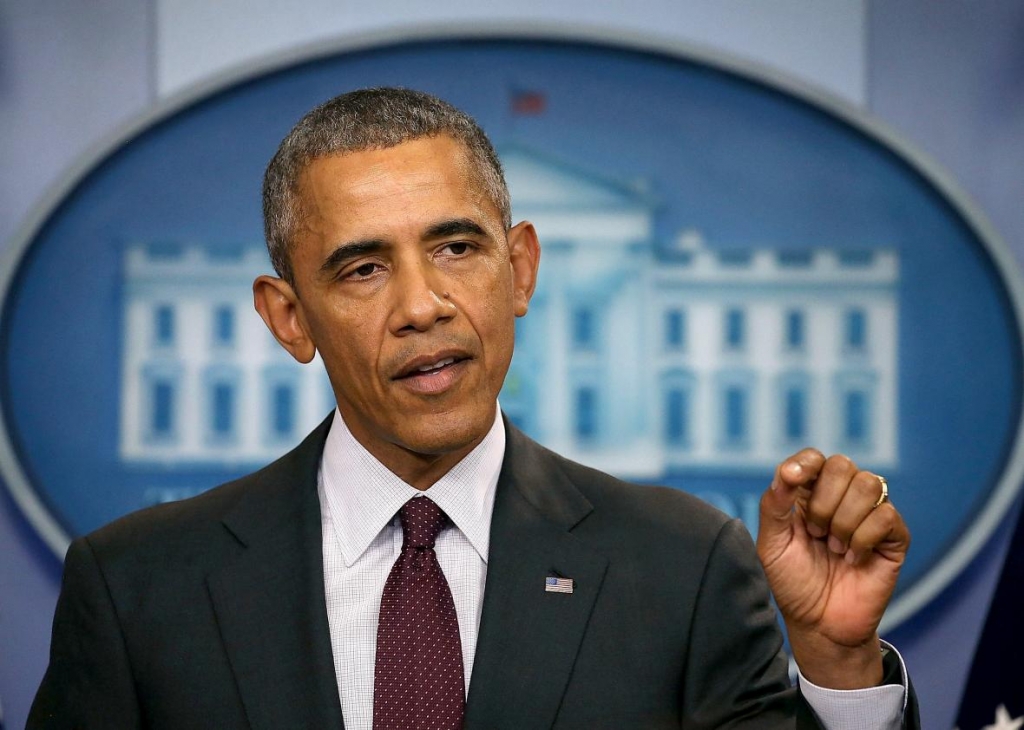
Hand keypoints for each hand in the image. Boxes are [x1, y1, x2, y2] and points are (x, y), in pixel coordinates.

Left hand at [756, 449, 909, 688]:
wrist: (818, 624)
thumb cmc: (793, 582)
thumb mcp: (772, 543)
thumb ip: (774, 504)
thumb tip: (788, 471)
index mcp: (809, 494)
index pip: (814, 458)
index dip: (805, 462)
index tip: (792, 480)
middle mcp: (842, 498)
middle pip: (842, 465)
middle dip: (823, 501)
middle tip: (815, 534)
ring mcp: (870, 515)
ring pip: (868, 484)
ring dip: (844, 520)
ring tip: (834, 548)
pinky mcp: (894, 537)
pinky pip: (886, 515)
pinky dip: (864, 538)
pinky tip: (853, 559)